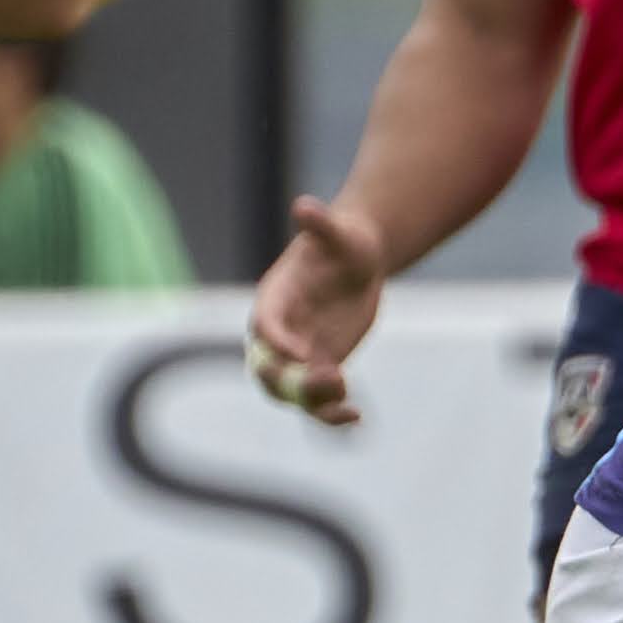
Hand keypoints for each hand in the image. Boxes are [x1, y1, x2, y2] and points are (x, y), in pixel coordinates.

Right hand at [246, 195, 389, 425]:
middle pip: (268, 368)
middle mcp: (280, 331)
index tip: (302, 353)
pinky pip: (317, 400)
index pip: (263, 325)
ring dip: (315, 403)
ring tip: (347, 404)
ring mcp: (298, 353)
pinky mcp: (320, 366)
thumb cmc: (345, 242)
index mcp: (275, 297)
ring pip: (292, 392)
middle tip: (332, 382)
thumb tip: (304, 206)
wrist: (359, 262)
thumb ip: (321, 225)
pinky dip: (332, 413)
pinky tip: (356, 417)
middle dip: (292, 382)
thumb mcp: (339, 233)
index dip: (277, 341)